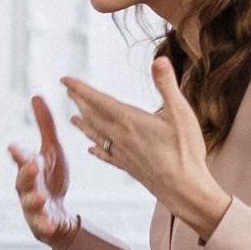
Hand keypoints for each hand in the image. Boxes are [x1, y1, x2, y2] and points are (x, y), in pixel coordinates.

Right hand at [8, 94, 80, 249]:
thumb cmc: (50, 178)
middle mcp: (27, 187)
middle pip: (23, 180)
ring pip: (30, 203)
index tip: (13, 147)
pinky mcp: (42, 222)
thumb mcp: (51, 149)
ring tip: (41, 198)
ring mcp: (33, 206)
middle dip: (26, 174)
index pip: (22, 159)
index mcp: (29, 168)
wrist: (55, 214)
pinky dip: (45, 225)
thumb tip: (36, 95)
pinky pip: (42, 225)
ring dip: (34, 200)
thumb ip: (44, 125)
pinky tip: (51, 226)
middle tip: (31, 165)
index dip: (18, 154)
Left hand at [61, 56, 231, 239]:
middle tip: (68, 92)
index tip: (64, 80)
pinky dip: (97, 149)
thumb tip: (159, 60)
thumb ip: (167, 86)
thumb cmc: (185, 150)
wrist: (184, 189)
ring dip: (84, 125)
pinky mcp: (128, 167)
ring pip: (97, 135)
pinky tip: (91, 149)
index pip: (98, 100)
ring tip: (73, 119)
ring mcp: (122, 154)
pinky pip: (106, 155)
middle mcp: (120, 137)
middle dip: (79, 102)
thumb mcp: (181, 113)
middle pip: (93, 116)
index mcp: (129, 121)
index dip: (80, 89)